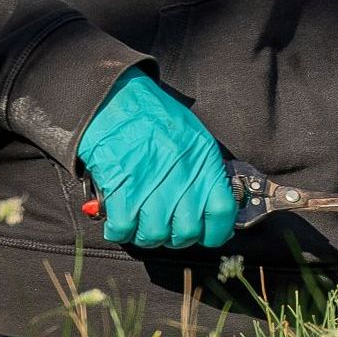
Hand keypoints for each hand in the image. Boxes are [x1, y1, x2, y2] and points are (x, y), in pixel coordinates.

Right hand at [76, 72, 233, 248]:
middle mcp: (181, 174)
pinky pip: (123, 227)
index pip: (222, 212)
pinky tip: (119, 223)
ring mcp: (150, 181)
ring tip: (141, 226)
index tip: (207, 235)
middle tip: (167, 229)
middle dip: (176, 238)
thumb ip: (204, 169)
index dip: (216, 232)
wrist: (115, 98)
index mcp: (203, 160)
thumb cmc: (153, 116)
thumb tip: (210, 203)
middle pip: (186, 231)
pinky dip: (119, 231)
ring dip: (146, 237)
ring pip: (155, 234)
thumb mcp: (192, 135)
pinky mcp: (120, 185)